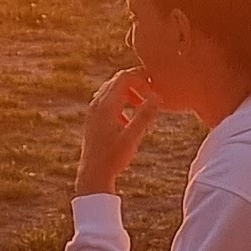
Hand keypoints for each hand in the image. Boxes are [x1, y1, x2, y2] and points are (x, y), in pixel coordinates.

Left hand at [76, 68, 156, 197]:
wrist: (93, 174)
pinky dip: (121, 102)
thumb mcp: (132, 137)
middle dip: (136, 82)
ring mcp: (93, 111)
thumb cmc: (113, 157)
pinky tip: (129, 119)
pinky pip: (108, 101)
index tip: (156, 85)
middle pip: (118, 80)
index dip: (141, 77)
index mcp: (106, 105)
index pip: (124, 77)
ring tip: (144, 105)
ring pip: (112, 90)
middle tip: (153, 92)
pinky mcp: (93, 119)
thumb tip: (158, 97)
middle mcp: (97, 104)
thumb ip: (145, 116)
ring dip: (129, 92)